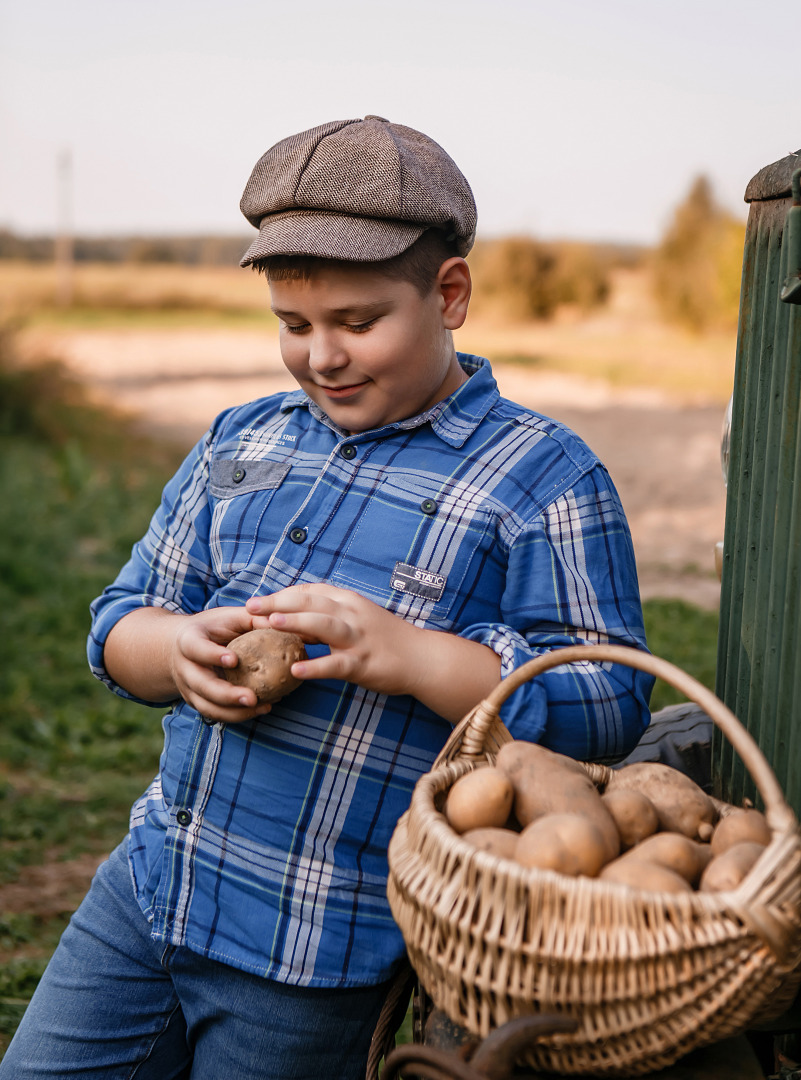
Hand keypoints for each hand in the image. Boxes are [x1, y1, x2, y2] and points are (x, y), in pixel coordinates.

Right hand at [169, 607, 274, 722]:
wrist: (180, 647)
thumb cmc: (211, 628)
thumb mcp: (227, 616)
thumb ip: (250, 618)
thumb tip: (279, 621)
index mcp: (188, 641)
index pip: (196, 649)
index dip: (212, 656)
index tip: (234, 660)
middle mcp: (185, 668)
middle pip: (202, 685)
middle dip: (226, 695)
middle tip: (252, 698)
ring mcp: (190, 688)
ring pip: (208, 706)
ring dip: (235, 712)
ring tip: (264, 707)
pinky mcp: (199, 702)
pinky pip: (216, 714)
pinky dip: (239, 715)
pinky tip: (262, 708)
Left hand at [246, 584, 501, 721]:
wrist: (423, 658)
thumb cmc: (389, 639)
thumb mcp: (360, 618)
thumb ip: (331, 615)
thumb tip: (298, 617)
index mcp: (349, 602)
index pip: (311, 592)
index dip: (283, 594)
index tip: (259, 600)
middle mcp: (352, 615)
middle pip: (311, 602)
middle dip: (279, 602)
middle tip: (250, 607)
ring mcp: (358, 639)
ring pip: (324, 625)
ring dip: (296, 622)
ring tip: (269, 623)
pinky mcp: (363, 663)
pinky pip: (336, 664)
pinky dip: (315, 666)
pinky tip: (295, 671)